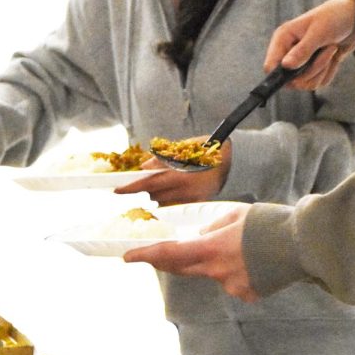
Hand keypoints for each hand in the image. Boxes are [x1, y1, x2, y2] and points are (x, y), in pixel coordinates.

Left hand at [114, 144, 231, 203]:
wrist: (237, 159)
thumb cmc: (208, 148)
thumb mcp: (185, 147)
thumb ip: (163, 157)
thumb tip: (143, 167)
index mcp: (179, 173)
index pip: (148, 183)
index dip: (130, 188)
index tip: (117, 190)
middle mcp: (184, 189)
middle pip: (154, 196)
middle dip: (144, 192)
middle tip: (140, 185)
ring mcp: (193, 199)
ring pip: (164, 203)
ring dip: (156, 197)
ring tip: (161, 187)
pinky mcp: (200, 204)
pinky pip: (177, 207)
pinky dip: (169, 202)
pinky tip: (171, 195)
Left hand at [123, 204, 257, 299]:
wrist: (303, 244)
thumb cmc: (270, 223)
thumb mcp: (235, 215)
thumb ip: (212, 229)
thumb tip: (200, 238)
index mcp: (212, 248)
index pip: (171, 253)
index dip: (146, 255)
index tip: (128, 257)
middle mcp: (217, 271)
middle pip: (184, 268)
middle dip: (170, 260)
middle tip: (157, 254)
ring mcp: (233, 286)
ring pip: (214, 273)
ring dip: (218, 261)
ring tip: (246, 246)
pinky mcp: (248, 293)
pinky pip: (235, 282)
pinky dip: (239, 271)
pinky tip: (258, 261)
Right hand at [263, 0, 354, 89]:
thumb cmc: (334, 17)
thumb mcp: (318, 32)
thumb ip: (302, 51)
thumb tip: (286, 66)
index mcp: (283, 39)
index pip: (270, 66)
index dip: (282, 74)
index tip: (300, 70)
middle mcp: (289, 52)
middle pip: (290, 79)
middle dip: (311, 70)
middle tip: (325, 51)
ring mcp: (301, 62)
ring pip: (306, 82)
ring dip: (322, 69)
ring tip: (331, 49)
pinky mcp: (314, 68)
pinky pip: (318, 82)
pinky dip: (329, 72)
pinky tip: (333, 56)